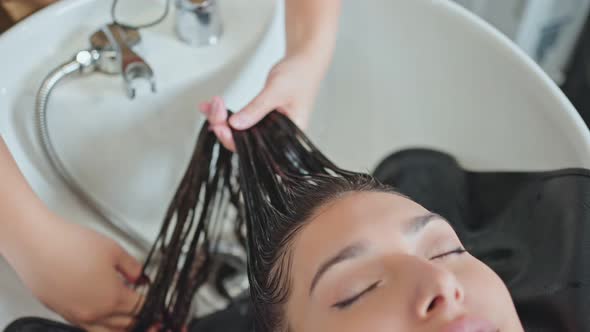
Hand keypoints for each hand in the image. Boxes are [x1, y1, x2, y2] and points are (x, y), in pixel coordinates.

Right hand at [4, 215, 143, 330]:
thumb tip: (141, 278)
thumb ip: (133, 267)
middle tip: (150, 313)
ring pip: (107, 330)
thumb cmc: (71, 245)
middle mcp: (94, 313)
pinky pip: (88, 326)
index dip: (153, 304)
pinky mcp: (62, 313)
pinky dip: (101, 323)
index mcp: (112, 299)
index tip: (158, 302)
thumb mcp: (114, 250)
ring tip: (130, 316)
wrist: (37, 245)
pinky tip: (104, 311)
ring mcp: (76, 316)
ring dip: (122, 325)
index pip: (141, 308)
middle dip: (141, 318)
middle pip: (126, 324)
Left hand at [200, 51, 324, 151]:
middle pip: (243, 141)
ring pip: (239, 131)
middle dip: (223, 125)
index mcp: (288, 136)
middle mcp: (277, 136)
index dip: (234, 140)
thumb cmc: (299, 75)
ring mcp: (268, 128)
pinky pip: (240, 120)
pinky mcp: (261, 120)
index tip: (219, 126)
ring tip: (209, 105)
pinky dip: (225, 113)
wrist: (305, 62)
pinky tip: (213, 106)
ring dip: (220, 119)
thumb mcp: (275, 91)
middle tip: (214, 107)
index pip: (256, 147)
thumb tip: (235, 124)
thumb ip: (256, 109)